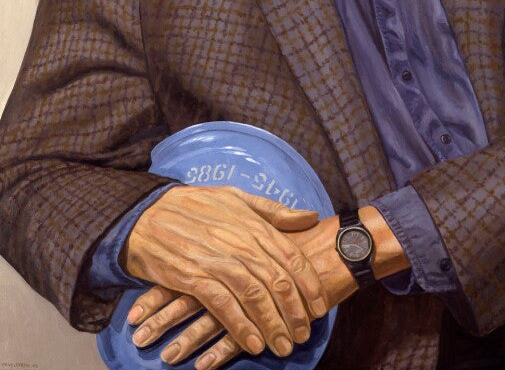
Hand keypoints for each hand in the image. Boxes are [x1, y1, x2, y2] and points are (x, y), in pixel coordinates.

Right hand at [127, 213, 359, 368]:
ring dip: (272, 324)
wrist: (145, 213)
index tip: (320, 306)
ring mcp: (215, 258)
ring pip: (254, 295)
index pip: (290, 255)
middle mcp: (238, 240)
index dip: (309, 283)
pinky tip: (253, 344)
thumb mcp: (235, 197)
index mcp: (251, 222)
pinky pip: (222, 305)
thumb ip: (273, 210)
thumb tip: (311, 217)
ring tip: (284, 346)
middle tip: (305, 333)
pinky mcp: (192, 276)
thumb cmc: (194, 205)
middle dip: (295, 311)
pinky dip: (240, 327)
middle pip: (276, 279)